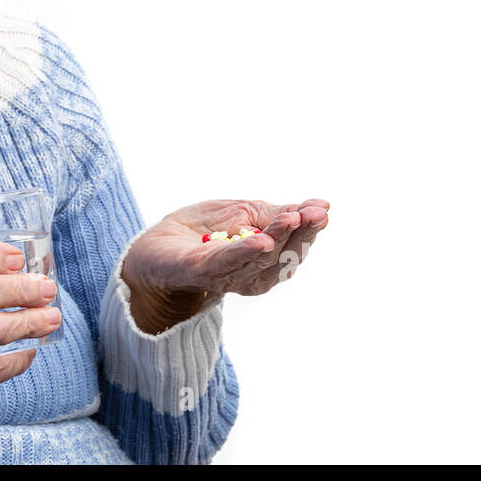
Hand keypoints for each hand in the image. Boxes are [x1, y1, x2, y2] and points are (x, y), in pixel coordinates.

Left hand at [120, 198, 330, 332]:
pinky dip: (246, 253)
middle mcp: (254, 273)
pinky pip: (228, 263)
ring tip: (292, 218)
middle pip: (285, 254)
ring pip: (261, 258)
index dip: (310, 227)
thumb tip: (322, 206)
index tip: (323, 209)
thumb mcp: (247, 213)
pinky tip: (260, 242)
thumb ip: (279, 214)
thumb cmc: (204, 230)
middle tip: (314, 213)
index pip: (295, 243)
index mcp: (268, 258)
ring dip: (279, 237)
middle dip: (301, 232)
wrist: (157, 245)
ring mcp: (230, 275)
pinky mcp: (203, 271)